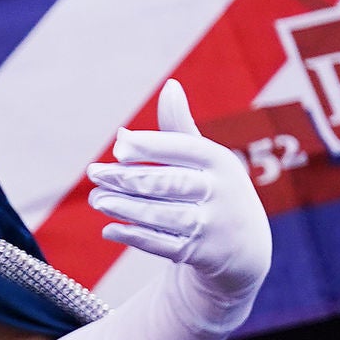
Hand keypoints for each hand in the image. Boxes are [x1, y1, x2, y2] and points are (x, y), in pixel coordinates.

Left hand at [85, 80, 270, 336]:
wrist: (244, 246)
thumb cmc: (213, 189)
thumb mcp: (206, 159)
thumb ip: (180, 128)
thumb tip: (170, 87)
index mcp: (219, 161)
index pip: (183, 148)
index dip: (151, 147)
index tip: (119, 147)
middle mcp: (219, 192)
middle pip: (169, 182)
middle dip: (128, 178)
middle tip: (94, 173)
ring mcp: (211, 225)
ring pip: (163, 215)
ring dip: (126, 208)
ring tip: (97, 200)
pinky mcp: (200, 253)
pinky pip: (162, 245)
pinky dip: (134, 236)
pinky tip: (109, 229)